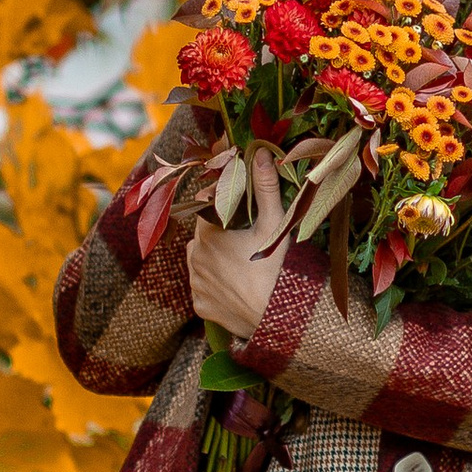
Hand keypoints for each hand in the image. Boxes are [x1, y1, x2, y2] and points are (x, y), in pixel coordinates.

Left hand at [186, 156, 292, 341]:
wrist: (277, 319)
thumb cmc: (277, 268)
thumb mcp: (274, 224)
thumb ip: (265, 187)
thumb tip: (260, 152)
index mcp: (207, 234)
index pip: (207, 211)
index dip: (223, 211)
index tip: (241, 217)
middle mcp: (193, 257)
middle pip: (203, 237)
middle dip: (220, 236)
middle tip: (246, 243)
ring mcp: (196, 284)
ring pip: (200, 263)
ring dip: (214, 261)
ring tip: (241, 266)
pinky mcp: (200, 306)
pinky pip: (203, 289)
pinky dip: (215, 287)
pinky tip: (236, 288)